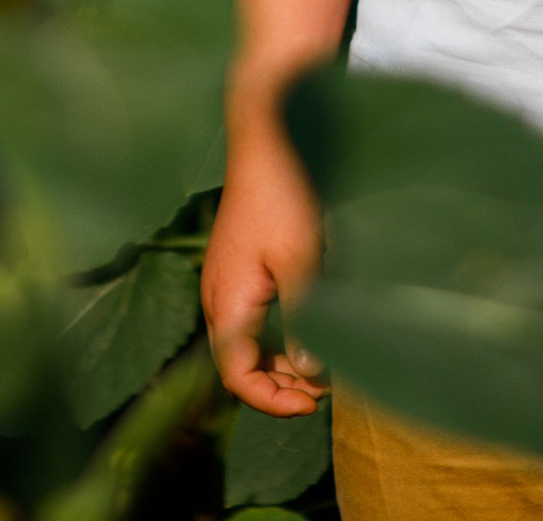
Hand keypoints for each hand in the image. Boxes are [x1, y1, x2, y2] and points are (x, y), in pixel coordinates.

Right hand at [202, 131, 327, 416]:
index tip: (312, 405)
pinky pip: (250, 316)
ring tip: (322, 365)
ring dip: (280, 360)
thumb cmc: (283, 196)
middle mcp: (217, 296)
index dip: (271, 401)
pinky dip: (276, 333)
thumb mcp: (302, 260)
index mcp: (226, 302)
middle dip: (279, 385)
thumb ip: (304, 320)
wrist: (267, 138)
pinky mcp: (237, 265)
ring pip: (245, 341)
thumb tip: (311, 375)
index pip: (236, 376)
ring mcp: (225, 279)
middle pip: (238, 363)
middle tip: (325, 390)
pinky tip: (307, 327)